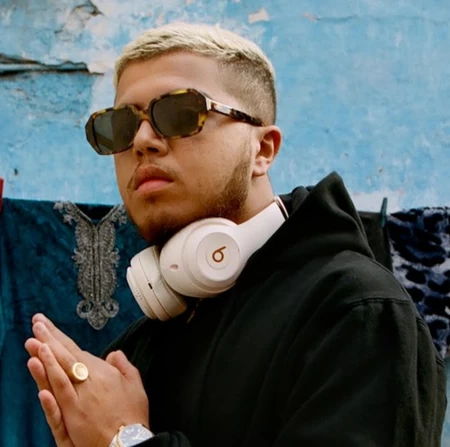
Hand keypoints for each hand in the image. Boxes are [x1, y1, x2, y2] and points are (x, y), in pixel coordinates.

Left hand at [25, 314, 148, 446]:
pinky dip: (50, 385)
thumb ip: (124, 365)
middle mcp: (88, 382)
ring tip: (33, 342)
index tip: (45, 325)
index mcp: (101, 372)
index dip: (58, 337)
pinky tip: (41, 375)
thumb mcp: (135, 384)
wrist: (130, 443)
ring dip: (45, 357)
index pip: (74, 350)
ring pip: (58, 374)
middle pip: (64, 357)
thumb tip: (114, 354)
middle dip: (48, 339)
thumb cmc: (132, 414)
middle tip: (36, 325)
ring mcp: (78, 400)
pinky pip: (58, 398)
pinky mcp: (72, 417)